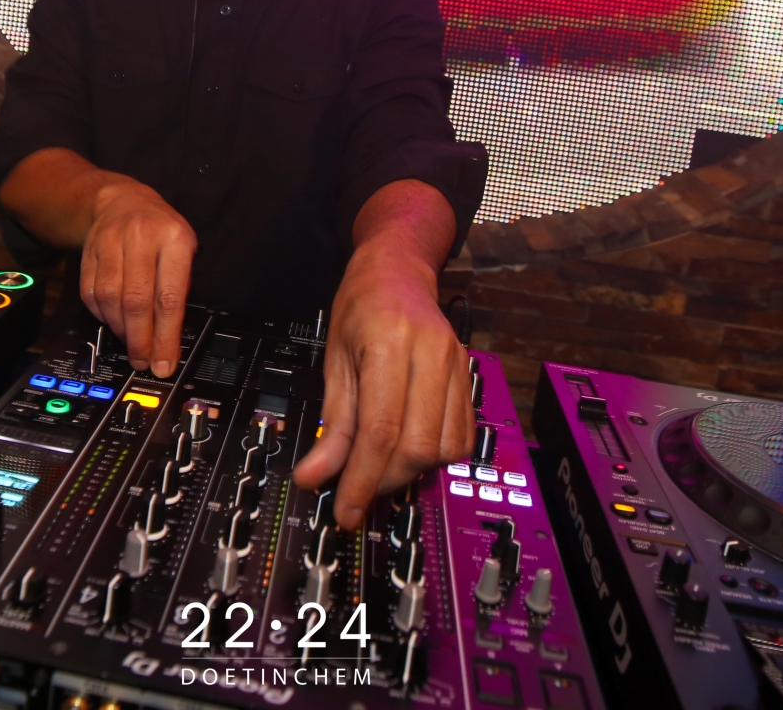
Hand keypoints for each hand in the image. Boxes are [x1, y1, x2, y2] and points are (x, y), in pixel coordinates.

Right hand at [79, 174, 195, 375]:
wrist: (121, 200)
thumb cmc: (160, 230)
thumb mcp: (184, 247)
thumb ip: (178, 287)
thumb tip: (169, 338)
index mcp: (174, 238)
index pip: (169, 296)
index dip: (165, 336)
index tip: (164, 362)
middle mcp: (141, 238)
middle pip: (136, 301)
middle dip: (140, 340)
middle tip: (144, 361)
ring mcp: (110, 243)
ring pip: (110, 299)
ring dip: (121, 330)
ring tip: (132, 344)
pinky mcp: (88, 253)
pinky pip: (91, 294)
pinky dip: (102, 315)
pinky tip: (114, 322)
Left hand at [290, 238, 472, 528]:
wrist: (398, 272)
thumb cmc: (360, 308)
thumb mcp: (334, 361)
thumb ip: (331, 424)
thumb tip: (314, 477)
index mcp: (387, 343)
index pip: (380, 430)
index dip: (361, 480)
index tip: (344, 511)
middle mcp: (430, 354)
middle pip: (416, 445)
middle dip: (384, 481)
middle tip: (357, 491)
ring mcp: (456, 365)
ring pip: (443, 448)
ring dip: (410, 472)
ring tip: (381, 468)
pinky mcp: (468, 377)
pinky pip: (462, 437)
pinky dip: (436, 458)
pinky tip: (409, 451)